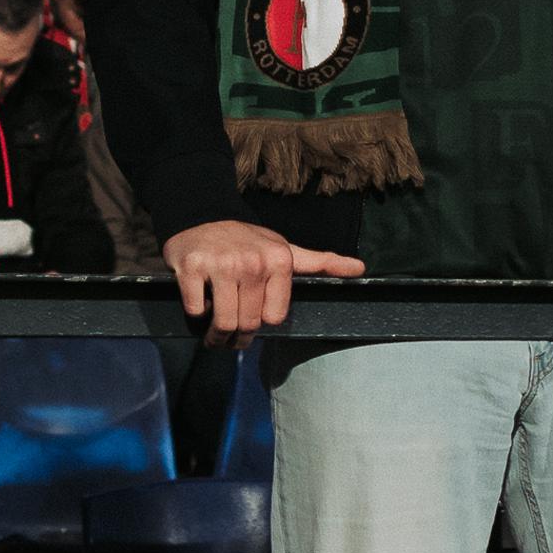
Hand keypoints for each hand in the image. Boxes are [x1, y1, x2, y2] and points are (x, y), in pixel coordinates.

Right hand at [162, 220, 364, 342]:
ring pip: (223, 323)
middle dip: (236, 336)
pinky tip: (199, 300)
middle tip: (229, 335)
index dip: (261, 322)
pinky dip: (195, 313)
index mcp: (279, 260)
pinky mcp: (192, 267)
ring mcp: (221, 264)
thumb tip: (360, 268)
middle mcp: (252, 262)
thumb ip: (319, 262)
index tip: (253, 317)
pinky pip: (195, 310)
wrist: (201, 216)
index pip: (273, 318)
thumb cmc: (246, 240)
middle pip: (248, 324)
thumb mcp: (285, 249)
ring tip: (214, 333)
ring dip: (216, 335)